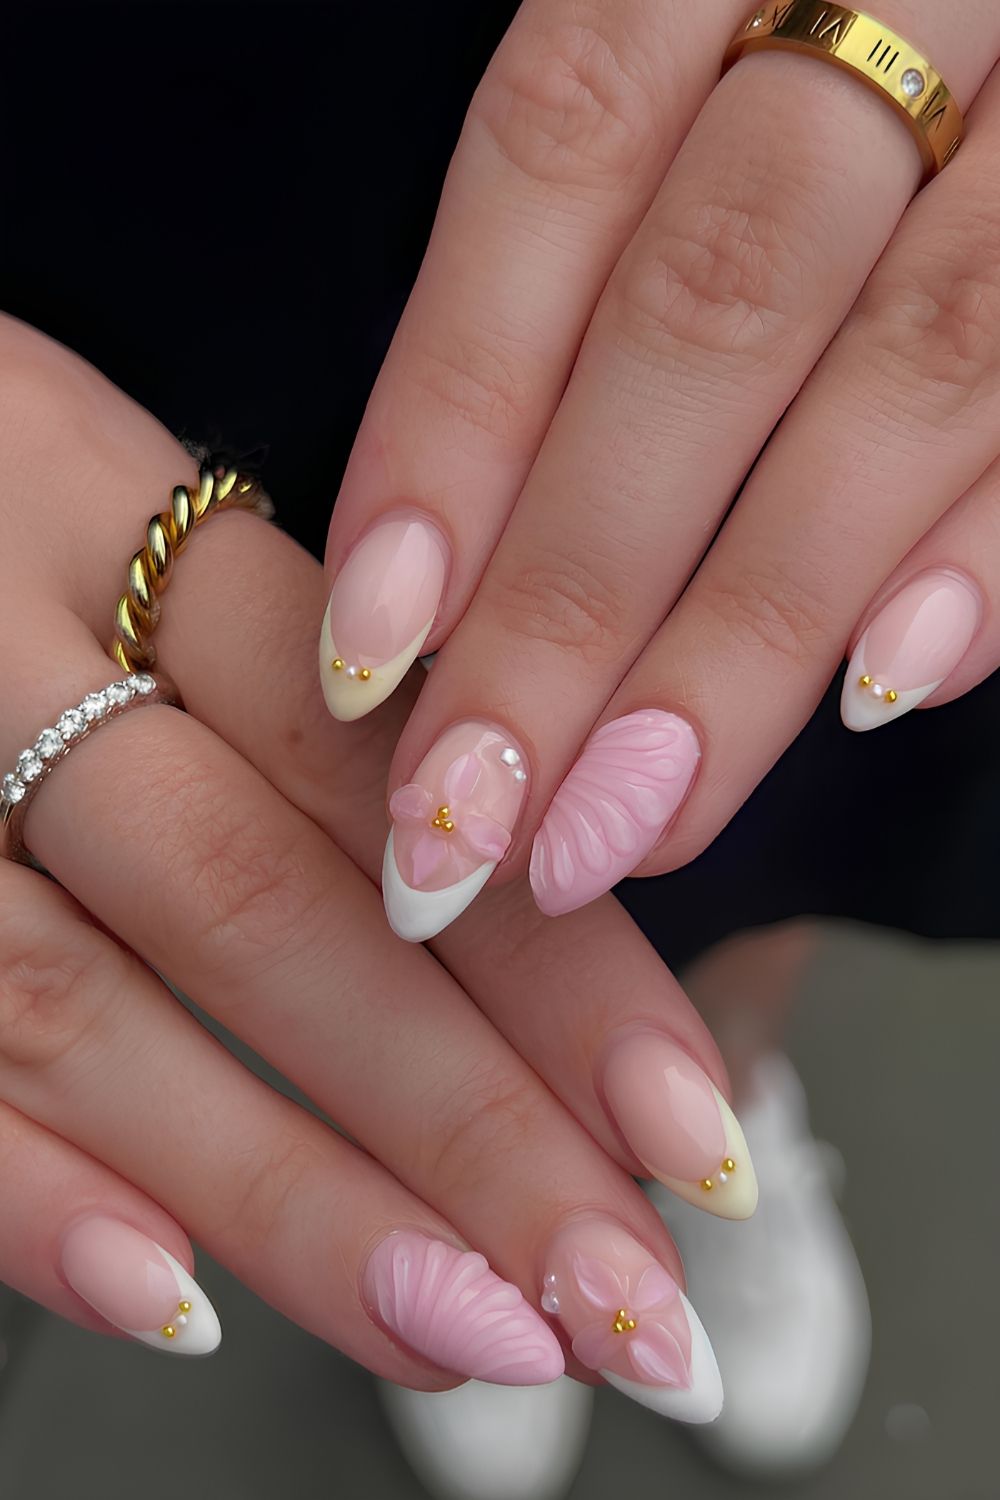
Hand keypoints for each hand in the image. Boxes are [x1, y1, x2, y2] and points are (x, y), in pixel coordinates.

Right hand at [0, 318, 750, 1419]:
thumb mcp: (108, 511)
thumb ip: (278, 669)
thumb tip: (485, 880)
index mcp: (121, 521)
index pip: (381, 758)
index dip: (547, 954)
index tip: (687, 1117)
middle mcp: (9, 649)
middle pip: (266, 903)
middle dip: (467, 1123)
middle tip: (623, 1291)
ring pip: (94, 1002)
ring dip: (292, 1193)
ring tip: (467, 1328)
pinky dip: (31, 1188)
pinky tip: (171, 1296)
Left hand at [317, 0, 999, 935]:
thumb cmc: (807, 56)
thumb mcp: (685, 74)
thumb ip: (586, 268)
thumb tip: (460, 568)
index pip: (556, 158)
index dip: (451, 415)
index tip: (372, 646)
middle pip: (711, 310)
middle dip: (580, 590)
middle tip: (480, 808)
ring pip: (904, 376)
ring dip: (751, 627)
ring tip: (637, 811)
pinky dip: (985, 550)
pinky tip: (886, 690)